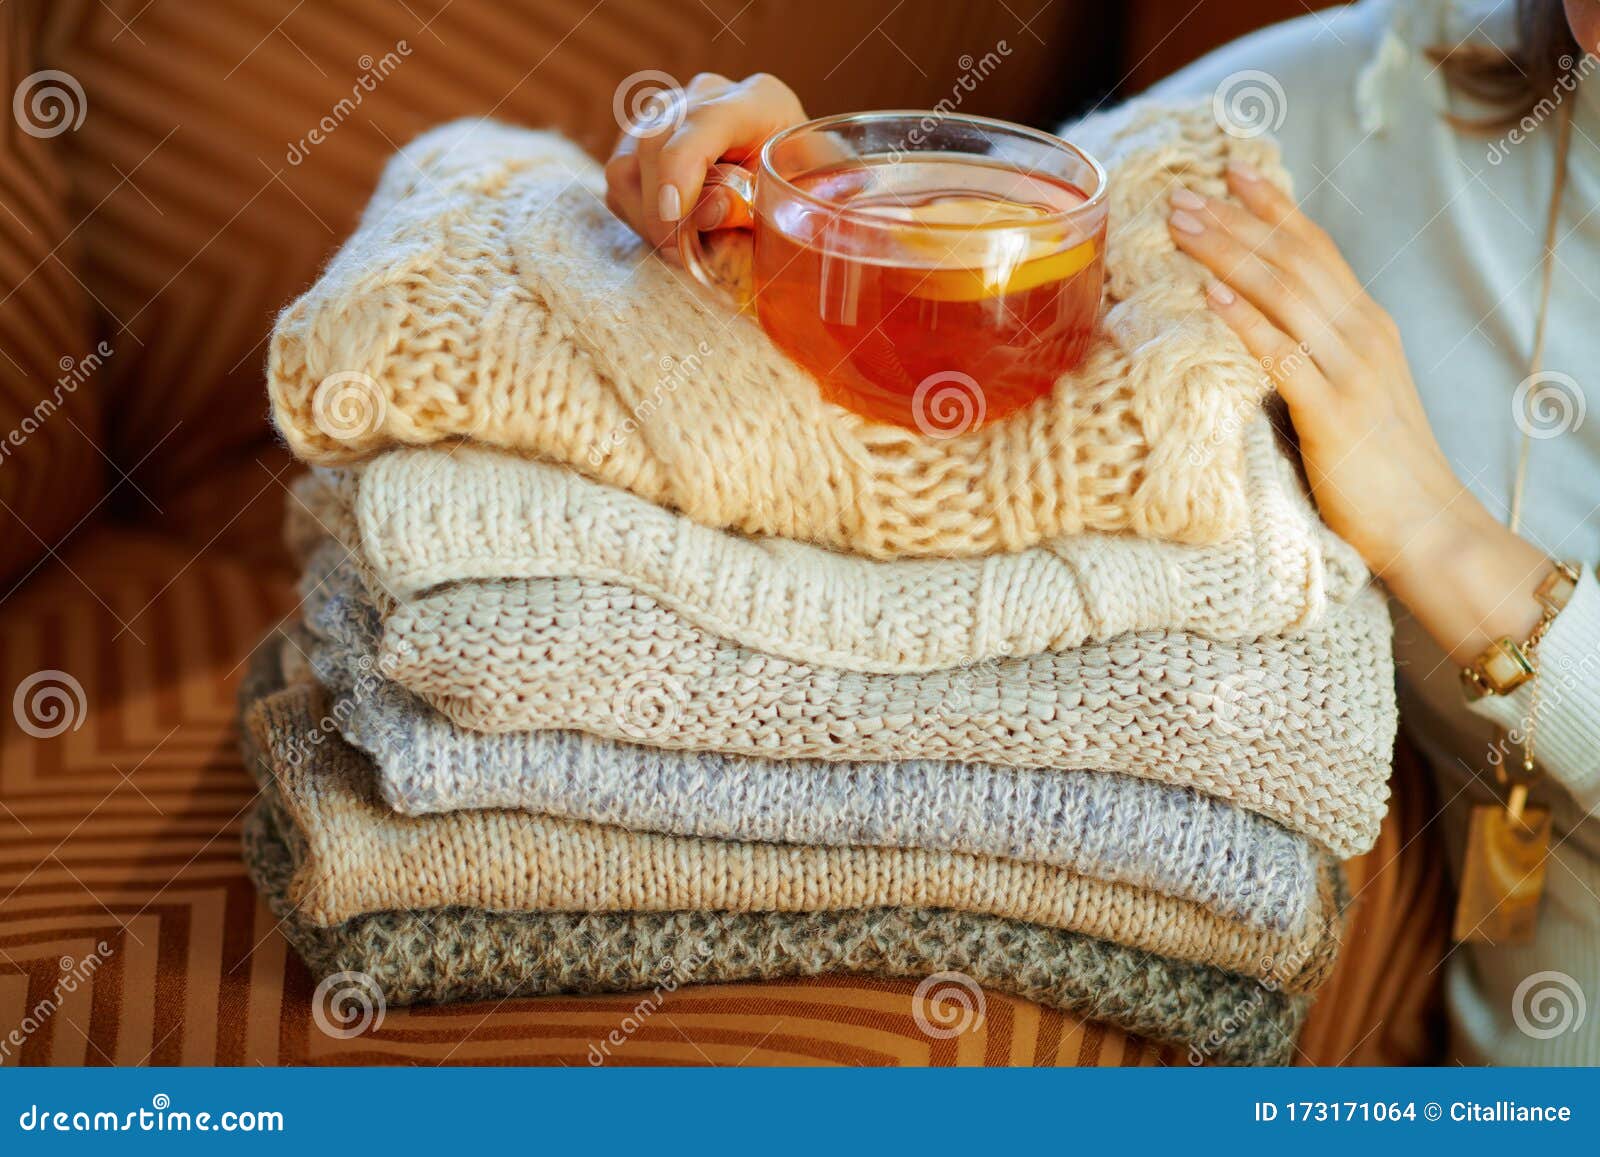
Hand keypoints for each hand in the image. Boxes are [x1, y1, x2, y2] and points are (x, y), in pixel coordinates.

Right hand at [604, 72, 805, 256]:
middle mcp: (707, 95)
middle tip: (680, 254)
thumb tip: (704, 214)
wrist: (790, 182)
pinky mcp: (642, 137)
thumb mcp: (789, 204)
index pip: (704, 122)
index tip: (674, 216)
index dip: (681, 169)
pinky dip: (638, 215)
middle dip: (660, 208)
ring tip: (678, 247)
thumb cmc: (795, 195)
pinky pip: (621, 181)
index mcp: (758, 102)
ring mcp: (669, 112)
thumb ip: (752, 206)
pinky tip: (669, 232)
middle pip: (655, 142)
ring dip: (646, 216)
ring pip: (627, 163)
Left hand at [1167, 164, 1549, 662]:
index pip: (1315, 248)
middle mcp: (1363, 334)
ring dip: (1228, 254)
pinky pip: (1283, 355)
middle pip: (1291, 259)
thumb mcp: (1351, 392)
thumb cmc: (1379, 467)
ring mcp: (1351, 370)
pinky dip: (1246, 320)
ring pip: (1283, 294)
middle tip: (1180, 195)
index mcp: (1367, 324)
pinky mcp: (1334, 413)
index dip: (1272, 207)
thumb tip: (1261, 328)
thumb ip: (1316, 353)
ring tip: (1181, 227)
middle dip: (1233, 222)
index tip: (1230, 172)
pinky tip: (1210, 295)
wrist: (1427, 525)